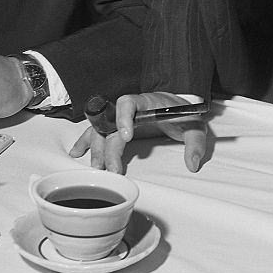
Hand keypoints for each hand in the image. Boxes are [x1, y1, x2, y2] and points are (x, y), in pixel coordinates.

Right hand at [70, 92, 206, 173]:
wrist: (178, 107)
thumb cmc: (183, 114)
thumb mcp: (194, 127)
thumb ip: (195, 143)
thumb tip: (192, 164)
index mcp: (146, 102)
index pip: (128, 102)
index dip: (123, 118)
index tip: (127, 136)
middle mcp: (129, 109)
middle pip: (110, 124)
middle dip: (109, 148)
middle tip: (113, 170)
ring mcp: (120, 118)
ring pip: (100, 130)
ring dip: (95, 149)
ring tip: (95, 168)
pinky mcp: (117, 127)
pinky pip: (97, 132)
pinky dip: (86, 142)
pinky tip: (77, 152)